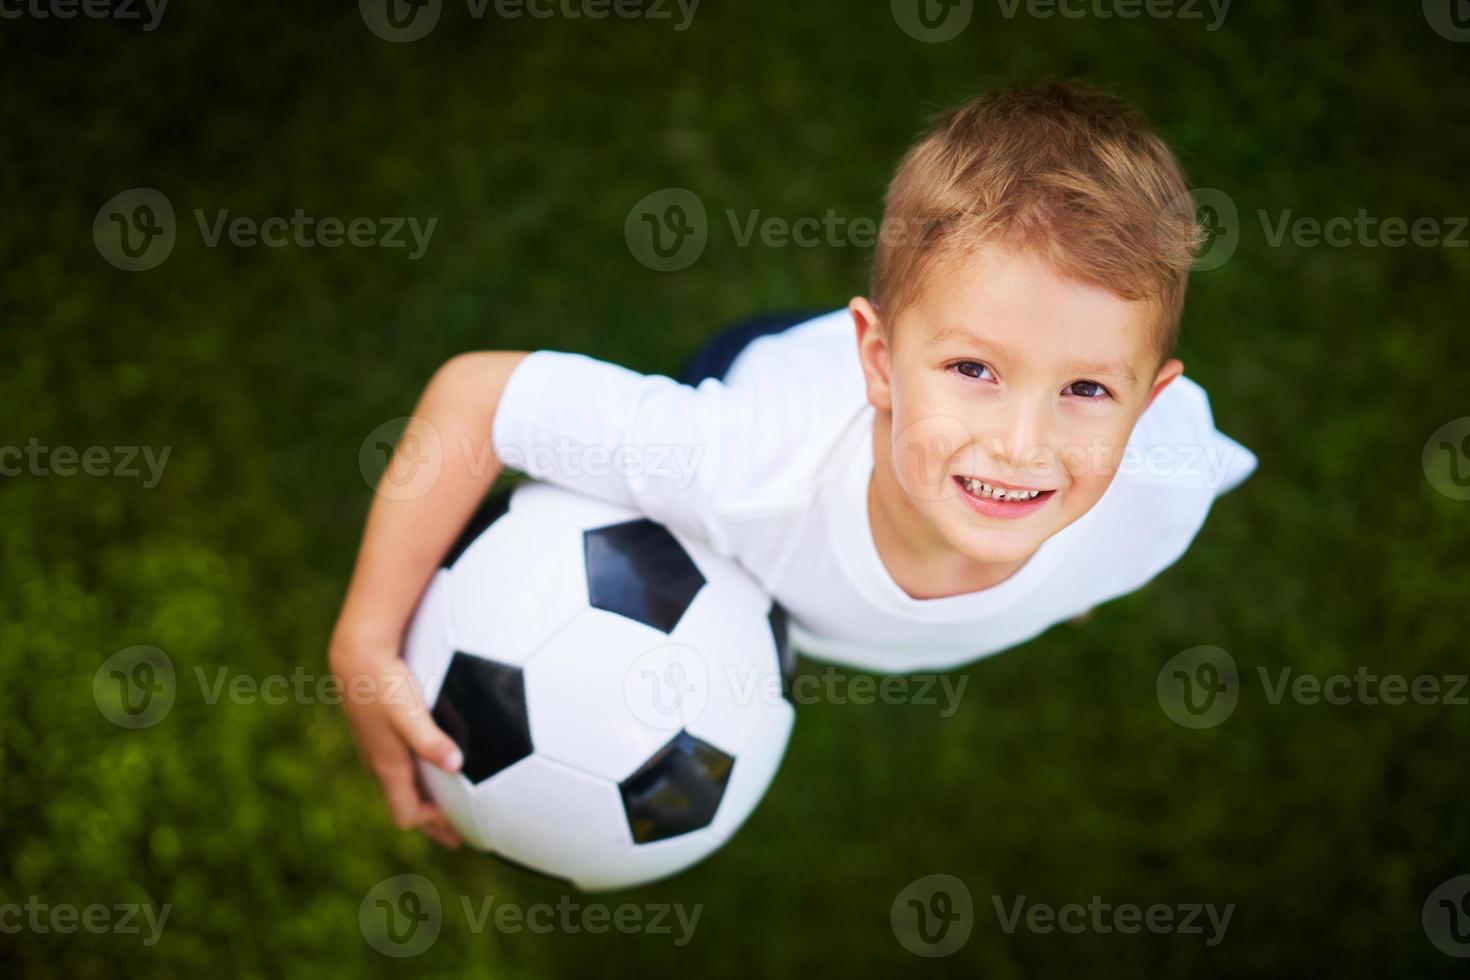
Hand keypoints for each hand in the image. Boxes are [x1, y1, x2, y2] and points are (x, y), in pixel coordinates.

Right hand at [330, 629, 464, 848]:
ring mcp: (375, 748)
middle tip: (457, 836)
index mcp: (387, 765)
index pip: (406, 814)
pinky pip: (398, 765)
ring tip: (448, 803)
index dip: (432, 826)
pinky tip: (434, 760)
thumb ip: (430, 739)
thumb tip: (457, 764)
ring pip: (400, 785)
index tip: (460, 831)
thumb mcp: (410, 711)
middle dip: (431, 822)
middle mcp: (378, 763)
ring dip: (423, 799)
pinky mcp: (377, 731)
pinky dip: (417, 776)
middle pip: (404, 805)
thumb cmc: (384, 682)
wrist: (356, 654)